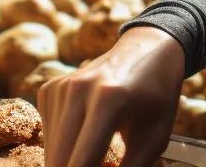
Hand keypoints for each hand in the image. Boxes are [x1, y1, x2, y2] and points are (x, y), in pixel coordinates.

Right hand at [38, 25, 185, 166]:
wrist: (148, 50)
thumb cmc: (156, 97)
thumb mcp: (154, 139)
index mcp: (109, 99)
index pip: (82, 163)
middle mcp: (78, 90)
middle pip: (60, 161)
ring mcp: (59, 87)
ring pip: (52, 153)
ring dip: (72, 164)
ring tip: (102, 158)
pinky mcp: (49, 89)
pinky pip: (49, 136)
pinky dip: (65, 149)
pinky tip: (88, 138)